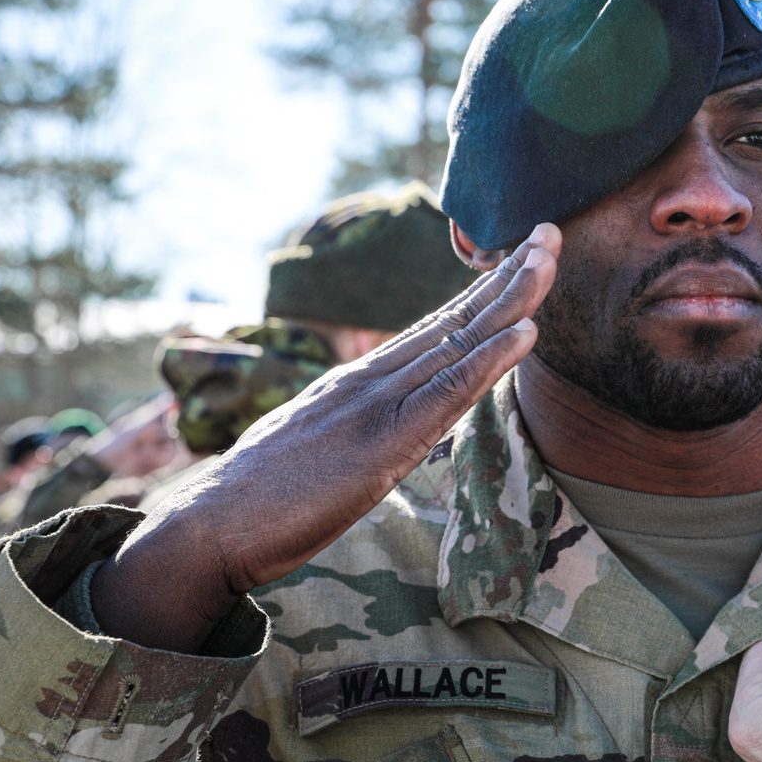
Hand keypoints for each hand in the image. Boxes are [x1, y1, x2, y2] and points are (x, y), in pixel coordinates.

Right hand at [92, 225, 560, 651]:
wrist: (211, 527)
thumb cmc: (261, 497)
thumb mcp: (320, 445)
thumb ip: (354, 424)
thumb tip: (378, 425)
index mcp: (360, 381)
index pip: (434, 329)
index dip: (481, 294)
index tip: (521, 259)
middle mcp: (372, 379)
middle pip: (453, 321)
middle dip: (506, 278)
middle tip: (550, 234)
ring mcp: (377, 405)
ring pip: (458, 343)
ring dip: (511, 300)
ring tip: (548, 260)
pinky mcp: (383, 443)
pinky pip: (448, 395)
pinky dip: (491, 360)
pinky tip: (526, 332)